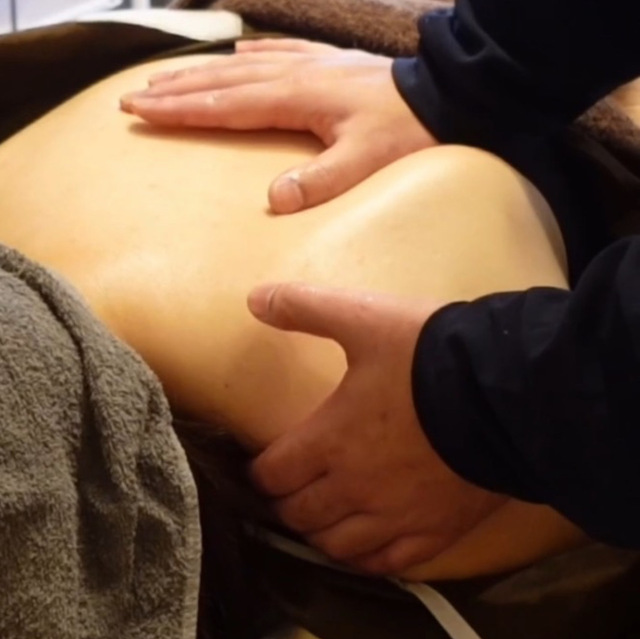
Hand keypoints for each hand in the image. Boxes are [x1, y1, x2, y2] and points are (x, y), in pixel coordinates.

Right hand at [120, 39, 434, 213]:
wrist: (443, 95)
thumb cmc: (405, 131)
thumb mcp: (365, 162)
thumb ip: (320, 181)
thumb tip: (274, 200)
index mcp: (295, 98)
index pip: (223, 105)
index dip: (179, 109)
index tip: (140, 111)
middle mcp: (293, 75)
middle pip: (221, 81)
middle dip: (174, 89)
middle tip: (133, 96)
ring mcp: (309, 64)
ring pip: (242, 66)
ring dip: (201, 71)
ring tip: (167, 75)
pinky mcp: (327, 62)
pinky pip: (278, 52)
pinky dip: (252, 52)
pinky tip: (238, 50)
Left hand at [247, 283, 504, 575]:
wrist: (507, 392)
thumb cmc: (430, 356)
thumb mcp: (365, 319)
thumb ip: (307, 307)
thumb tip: (255, 298)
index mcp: (331, 440)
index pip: (274, 473)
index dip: (260, 471)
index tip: (263, 464)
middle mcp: (356, 487)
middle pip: (299, 513)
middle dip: (286, 502)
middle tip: (290, 489)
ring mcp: (397, 516)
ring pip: (338, 545)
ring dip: (320, 533)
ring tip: (320, 517)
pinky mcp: (437, 531)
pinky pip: (389, 563)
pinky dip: (367, 559)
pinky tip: (364, 547)